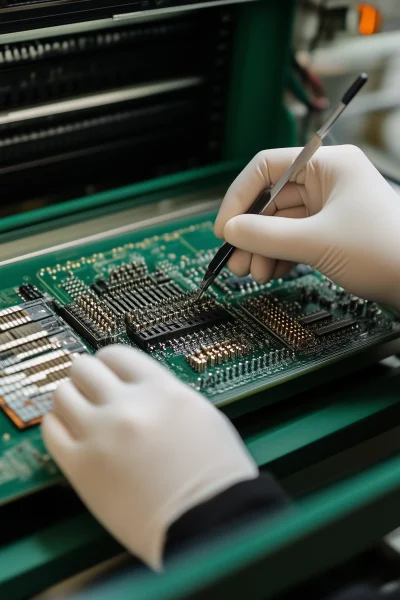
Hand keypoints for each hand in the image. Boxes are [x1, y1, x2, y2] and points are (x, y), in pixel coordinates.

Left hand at [41, 345, 256, 569]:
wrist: (208, 520)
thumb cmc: (215, 476)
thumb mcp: (202, 414)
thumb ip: (165, 394)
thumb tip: (141, 389)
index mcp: (161, 390)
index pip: (118, 355)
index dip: (109, 361)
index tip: (106, 369)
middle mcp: (128, 405)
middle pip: (84, 368)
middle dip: (86, 376)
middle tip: (89, 388)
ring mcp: (101, 434)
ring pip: (62, 394)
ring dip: (70, 399)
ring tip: (78, 411)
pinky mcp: (81, 468)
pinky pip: (51, 431)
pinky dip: (56, 426)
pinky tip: (67, 432)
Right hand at [215, 145, 399, 308]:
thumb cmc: (385, 251)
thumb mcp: (316, 242)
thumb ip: (267, 235)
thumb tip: (232, 231)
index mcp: (327, 165)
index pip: (266, 168)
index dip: (240, 197)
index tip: (225, 227)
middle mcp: (326, 181)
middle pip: (270, 201)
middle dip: (250, 234)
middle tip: (235, 260)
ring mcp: (328, 207)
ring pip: (279, 224)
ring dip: (261, 249)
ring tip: (251, 273)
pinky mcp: (330, 231)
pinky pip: (293, 238)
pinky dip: (278, 255)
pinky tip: (269, 272)